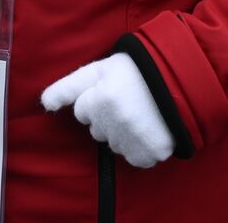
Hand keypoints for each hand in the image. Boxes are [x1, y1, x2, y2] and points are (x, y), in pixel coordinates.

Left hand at [40, 54, 175, 168]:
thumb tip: (44, 103)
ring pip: (115, 146)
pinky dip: (143, 149)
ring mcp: (135, 137)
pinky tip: (151, 129)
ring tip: (142, 113)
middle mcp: (115, 120)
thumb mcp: (101, 67)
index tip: (113, 88)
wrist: (183, 75)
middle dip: (108, 118)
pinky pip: (137, 159)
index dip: (96, 98)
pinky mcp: (153, 151)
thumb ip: (69, 86)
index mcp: (101, 97)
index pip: (82, 111)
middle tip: (130, 99)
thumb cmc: (138, 68)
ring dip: (125, 134)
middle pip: (97, 131)